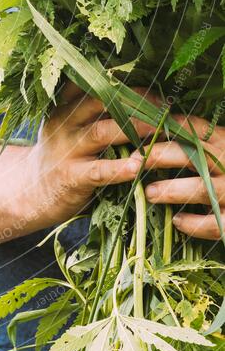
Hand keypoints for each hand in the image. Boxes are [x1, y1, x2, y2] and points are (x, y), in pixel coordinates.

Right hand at [28, 85, 157, 226]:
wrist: (30, 191)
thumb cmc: (63, 155)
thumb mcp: (69, 125)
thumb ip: (92, 109)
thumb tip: (140, 96)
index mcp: (66, 105)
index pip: (95, 83)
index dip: (127, 83)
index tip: (154, 87)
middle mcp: (65, 121)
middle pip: (101, 101)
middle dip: (136, 101)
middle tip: (164, 106)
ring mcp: (67, 149)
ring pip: (102, 132)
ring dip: (134, 129)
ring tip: (161, 129)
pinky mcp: (71, 177)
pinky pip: (97, 170)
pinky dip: (118, 168)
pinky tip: (137, 166)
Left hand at [144, 117, 224, 240]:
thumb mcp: (220, 148)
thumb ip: (198, 143)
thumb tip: (158, 126)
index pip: (194, 127)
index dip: (164, 126)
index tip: (136, 128)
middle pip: (194, 154)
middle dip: (160, 155)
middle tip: (134, 160)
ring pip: (203, 190)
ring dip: (173, 190)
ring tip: (149, 194)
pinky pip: (216, 225)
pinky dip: (195, 224)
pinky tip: (177, 221)